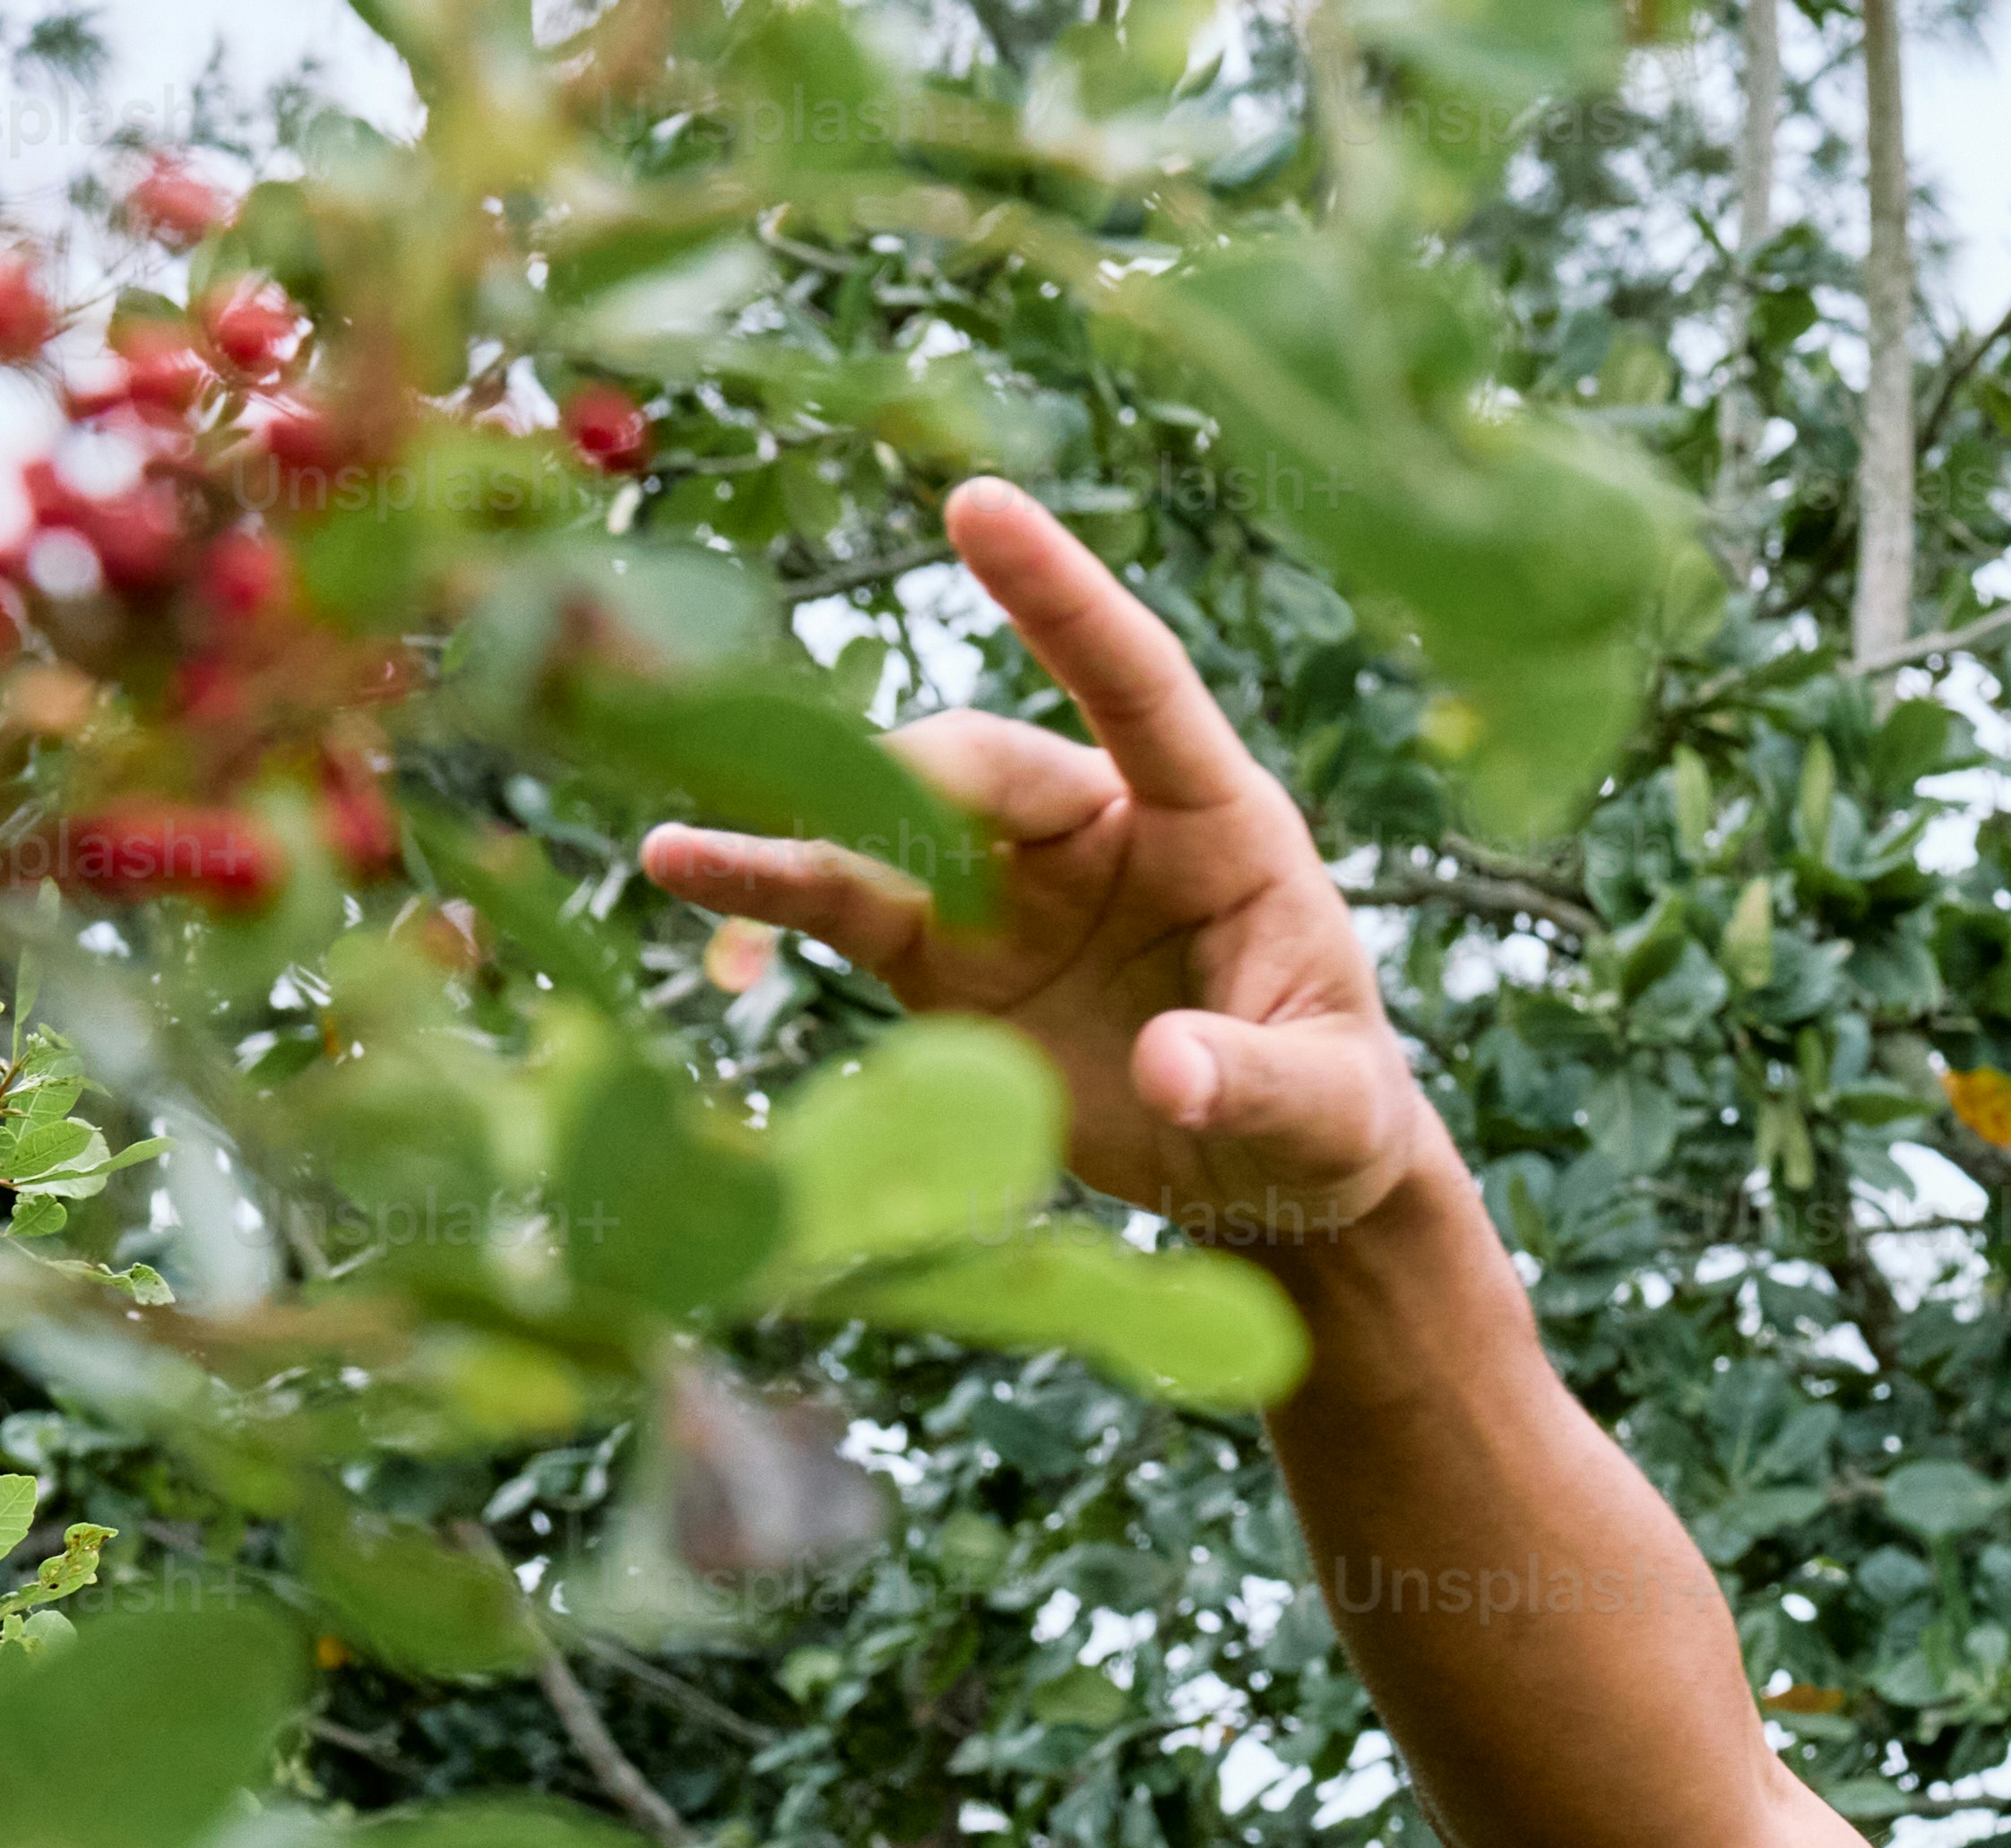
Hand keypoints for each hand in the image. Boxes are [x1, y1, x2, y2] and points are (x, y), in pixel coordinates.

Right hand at [639, 476, 1451, 1251]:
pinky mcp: (940, 953)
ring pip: (893, 814)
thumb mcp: (1328, 1107)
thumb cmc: (1329, 1115)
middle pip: (985, 764)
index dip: (1061, 599)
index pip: (1137, 682)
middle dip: (918, 786)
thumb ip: (1258, 1079)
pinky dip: (765, 884)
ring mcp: (1007, 883)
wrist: (1270, 1180)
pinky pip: (841, 899)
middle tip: (875, 832)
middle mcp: (1096, 825)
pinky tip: (681, 866)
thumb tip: (1170, 1074)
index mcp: (1214, 819)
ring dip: (813, 818)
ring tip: (707, 835)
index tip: (977, 504)